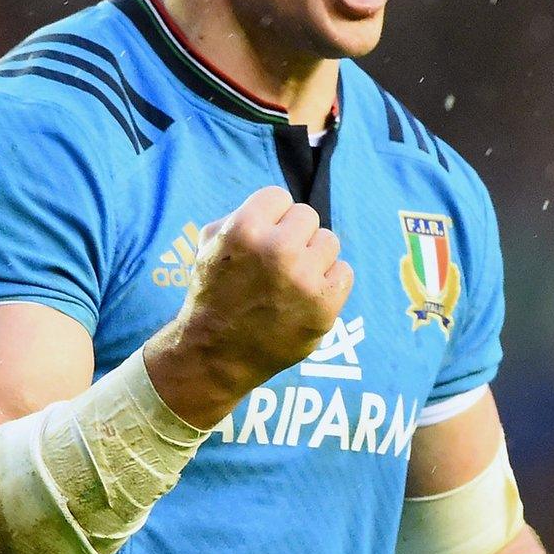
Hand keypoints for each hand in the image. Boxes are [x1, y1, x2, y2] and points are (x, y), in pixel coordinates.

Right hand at [179, 186, 352, 384]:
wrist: (216, 355)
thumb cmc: (214, 295)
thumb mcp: (209, 245)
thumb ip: (243, 215)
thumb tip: (282, 206)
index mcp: (244, 228)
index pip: (279, 197)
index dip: (270, 220)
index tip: (262, 241)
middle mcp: (276, 250)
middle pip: (307, 217)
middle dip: (293, 237)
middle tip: (276, 265)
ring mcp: (303, 279)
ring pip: (329, 242)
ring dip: (313, 258)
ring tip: (291, 281)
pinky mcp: (324, 306)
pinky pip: (344, 272)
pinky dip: (329, 284)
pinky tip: (306, 297)